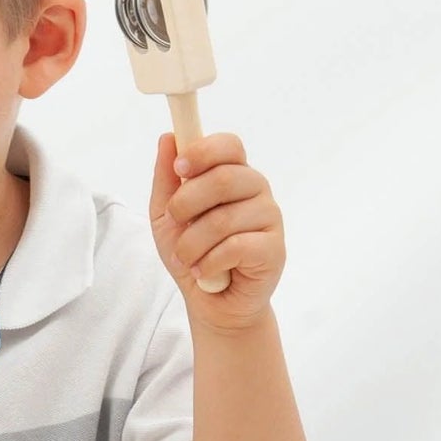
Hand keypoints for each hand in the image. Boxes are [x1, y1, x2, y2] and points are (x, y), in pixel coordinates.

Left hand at [149, 132, 284, 329]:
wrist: (210, 302)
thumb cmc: (191, 252)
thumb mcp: (165, 215)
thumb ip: (166, 178)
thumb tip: (168, 137)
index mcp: (232, 175)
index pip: (229, 145)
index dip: (203, 152)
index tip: (180, 168)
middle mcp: (256, 190)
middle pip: (224, 179)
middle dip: (186, 204)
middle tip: (175, 223)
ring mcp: (269, 218)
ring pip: (224, 219)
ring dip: (191, 244)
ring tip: (186, 258)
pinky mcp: (274, 249)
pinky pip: (236, 247)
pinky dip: (208, 263)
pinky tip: (204, 271)